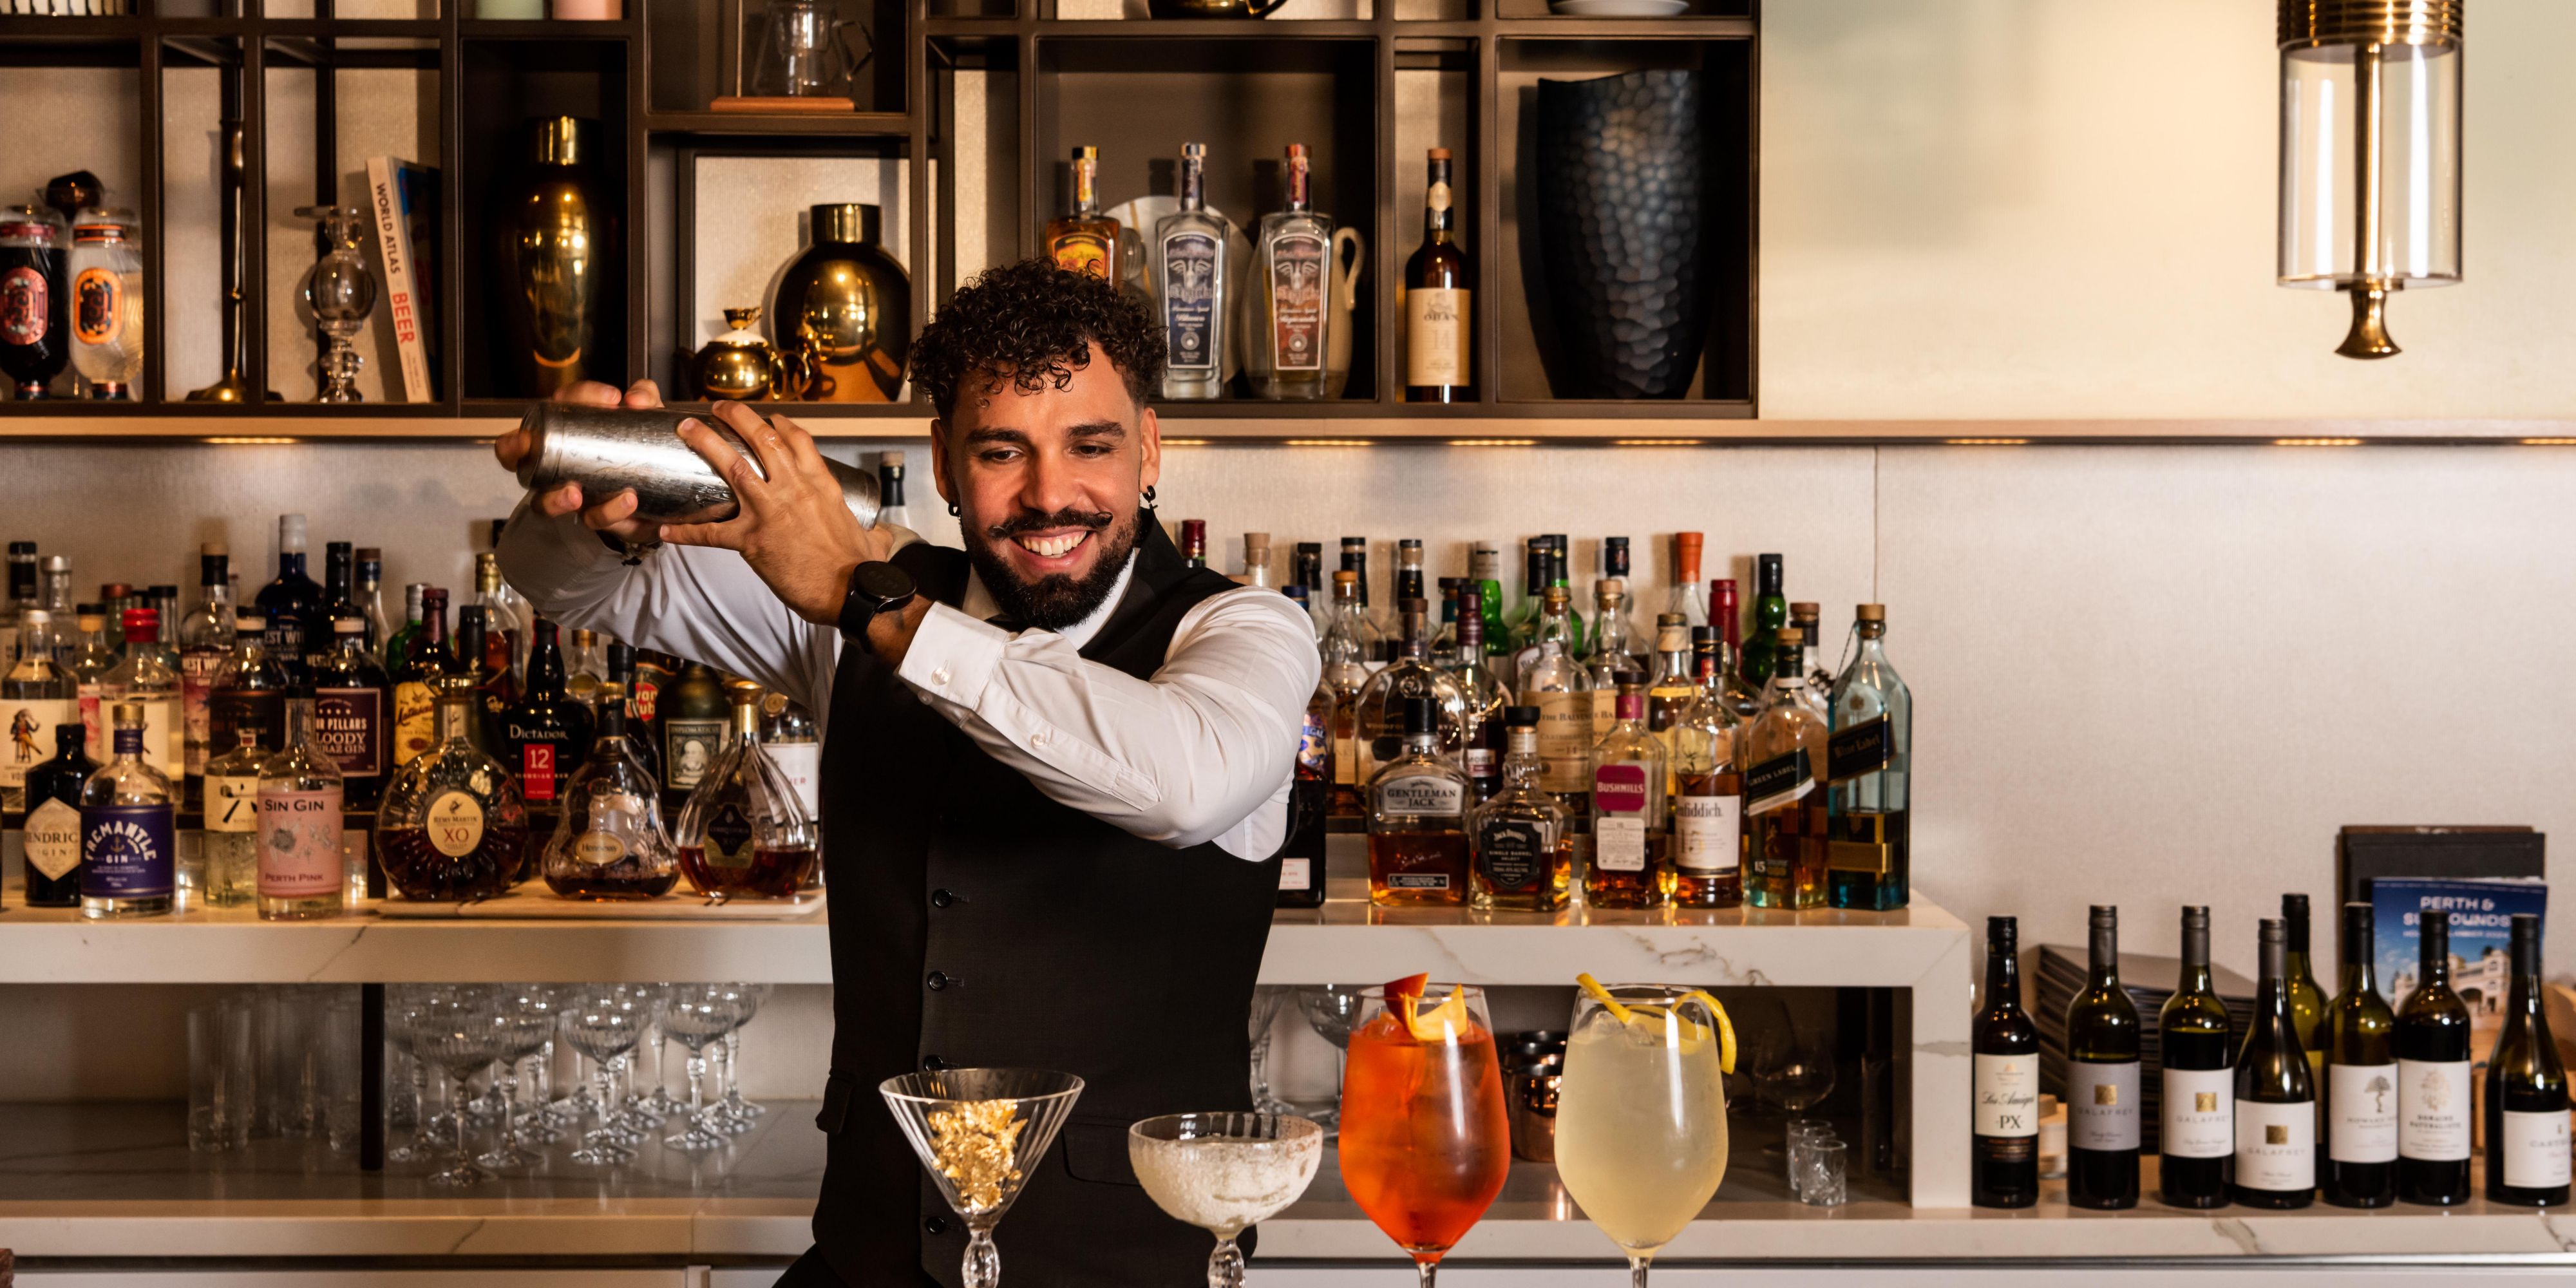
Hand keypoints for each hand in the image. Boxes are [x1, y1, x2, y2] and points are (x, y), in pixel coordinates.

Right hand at [492, 379, 666, 544]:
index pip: (558, 404)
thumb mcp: (648, 416)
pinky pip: (592, 518)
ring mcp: (568, 492)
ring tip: (575, 494)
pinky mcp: (593, 515)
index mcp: (565, 427)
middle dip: (512, 446)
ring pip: (543, 500)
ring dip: (554, 498)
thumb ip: (645, 398)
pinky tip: (627, 502)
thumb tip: (636, 400)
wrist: (664, 488)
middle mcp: (556, 460)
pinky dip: (608, 511)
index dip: (578, 397)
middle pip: (516, 453)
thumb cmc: (641, 444)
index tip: (612, 398)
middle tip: (527, 442)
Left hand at [659, 401, 897, 625]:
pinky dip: (687, 531)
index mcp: (820, 484)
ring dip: (706, 443)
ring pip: (733, 465)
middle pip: (761, 438)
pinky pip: (711, 532)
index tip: (766, 417)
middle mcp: (794, 488)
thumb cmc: (860, 566)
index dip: (778, 424)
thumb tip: (882, 538)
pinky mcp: (753, 539)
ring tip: (686, 429)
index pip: (797, 440)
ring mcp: (771, 511)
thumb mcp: (870, 536)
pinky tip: (667, 529)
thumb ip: (873, 531)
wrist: (853, 589)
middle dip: (736, 417)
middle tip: (717, 408)